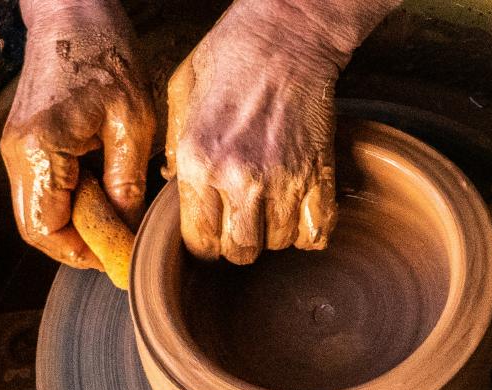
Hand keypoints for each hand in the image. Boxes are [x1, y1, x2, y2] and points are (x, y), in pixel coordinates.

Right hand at [1, 0, 154, 272]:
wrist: (72, 10)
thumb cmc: (105, 54)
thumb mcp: (132, 122)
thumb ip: (126, 183)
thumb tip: (127, 230)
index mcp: (40, 151)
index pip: (47, 231)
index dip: (82, 254)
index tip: (118, 257)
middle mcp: (17, 155)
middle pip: (37, 228)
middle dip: (78, 243)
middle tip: (120, 241)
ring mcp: (16, 148)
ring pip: (39, 211)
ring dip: (76, 221)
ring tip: (117, 210)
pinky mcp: (25, 141)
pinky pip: (44, 188)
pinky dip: (72, 199)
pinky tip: (104, 185)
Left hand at [164, 0, 398, 264]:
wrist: (286, 35)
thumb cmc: (229, 57)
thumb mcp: (180, 95)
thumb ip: (173, 148)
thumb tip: (172, 186)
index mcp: (198, 161)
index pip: (198, 242)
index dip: (204, 243)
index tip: (210, 231)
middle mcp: (239, 178)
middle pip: (240, 252)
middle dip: (238, 244)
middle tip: (240, 221)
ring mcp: (283, 179)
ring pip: (278, 244)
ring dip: (273, 234)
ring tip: (268, 207)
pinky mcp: (319, 173)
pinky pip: (317, 232)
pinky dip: (309, 231)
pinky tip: (298, 212)